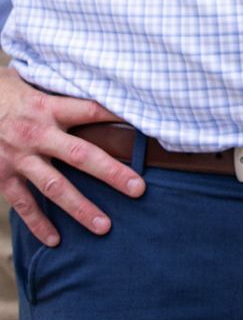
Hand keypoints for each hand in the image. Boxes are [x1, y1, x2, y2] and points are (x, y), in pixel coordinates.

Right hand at [0, 67, 145, 245]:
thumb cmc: (4, 92)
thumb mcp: (31, 81)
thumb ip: (60, 88)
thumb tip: (96, 78)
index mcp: (48, 107)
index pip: (92, 110)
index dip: (119, 116)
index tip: (150, 124)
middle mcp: (36, 134)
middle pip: (81, 155)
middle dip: (111, 173)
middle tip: (139, 189)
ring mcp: (18, 158)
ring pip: (54, 187)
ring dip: (80, 208)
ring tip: (104, 226)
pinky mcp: (0, 176)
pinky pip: (22, 204)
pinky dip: (38, 223)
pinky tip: (55, 240)